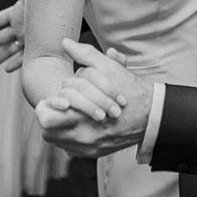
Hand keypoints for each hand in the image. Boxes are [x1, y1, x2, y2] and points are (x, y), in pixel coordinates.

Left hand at [34, 38, 152, 156]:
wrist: (150, 114)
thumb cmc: (128, 89)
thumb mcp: (107, 68)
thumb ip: (84, 54)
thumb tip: (65, 42)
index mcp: (81, 115)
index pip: (46, 117)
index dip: (47, 105)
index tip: (55, 97)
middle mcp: (82, 136)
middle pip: (48, 129)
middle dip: (51, 114)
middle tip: (59, 103)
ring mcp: (87, 147)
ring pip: (56, 138)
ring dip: (57, 126)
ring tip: (66, 112)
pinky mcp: (92, 154)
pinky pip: (69, 148)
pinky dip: (69, 136)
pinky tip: (77, 123)